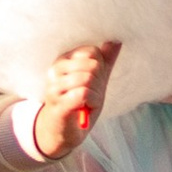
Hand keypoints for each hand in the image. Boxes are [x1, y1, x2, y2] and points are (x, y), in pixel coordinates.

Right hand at [33, 42, 118, 160]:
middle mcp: (55, 69)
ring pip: (88, 78)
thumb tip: (117, 39)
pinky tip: (85, 108)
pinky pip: (83, 93)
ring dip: (96, 95)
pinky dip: (92, 102)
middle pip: (92, 65)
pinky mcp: (57, 102)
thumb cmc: (78, 103)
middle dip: (99, 83)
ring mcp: (54, 85)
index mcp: (64, 59)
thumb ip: (106, 59)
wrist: (62, 131)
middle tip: (91, 95)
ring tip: (87, 102)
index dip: (100, 67)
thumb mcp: (96, 79)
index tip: (93, 82)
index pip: (92, 51)